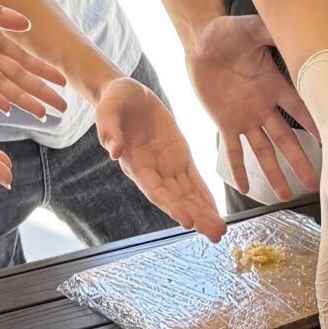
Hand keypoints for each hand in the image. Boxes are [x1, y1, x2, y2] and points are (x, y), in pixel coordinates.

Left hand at [0, 0, 66, 118]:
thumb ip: (1, 14)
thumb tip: (27, 25)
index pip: (22, 59)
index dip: (42, 71)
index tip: (63, 82)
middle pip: (17, 77)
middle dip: (39, 92)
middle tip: (62, 109)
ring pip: (0, 84)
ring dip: (21, 99)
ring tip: (41, 114)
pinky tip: (6, 107)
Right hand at [95, 76, 227, 242]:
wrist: (127, 94)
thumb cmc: (114, 102)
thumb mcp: (107, 110)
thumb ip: (109, 129)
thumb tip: (113, 150)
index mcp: (135, 164)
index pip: (155, 190)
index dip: (172, 206)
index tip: (187, 221)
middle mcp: (152, 172)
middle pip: (176, 199)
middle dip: (195, 217)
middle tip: (215, 234)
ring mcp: (167, 166)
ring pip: (188, 195)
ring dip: (203, 213)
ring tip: (219, 230)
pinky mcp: (179, 157)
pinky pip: (194, 180)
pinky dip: (205, 196)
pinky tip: (215, 211)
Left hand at [189, 15, 319, 200]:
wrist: (200, 40)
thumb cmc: (227, 32)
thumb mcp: (252, 28)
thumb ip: (272, 31)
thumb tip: (293, 27)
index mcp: (274, 86)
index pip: (300, 109)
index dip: (315, 126)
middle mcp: (264, 106)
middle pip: (285, 139)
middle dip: (300, 161)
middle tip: (316, 182)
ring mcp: (245, 117)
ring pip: (263, 150)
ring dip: (274, 172)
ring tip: (285, 194)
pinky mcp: (224, 122)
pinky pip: (232, 149)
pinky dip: (237, 168)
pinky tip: (244, 187)